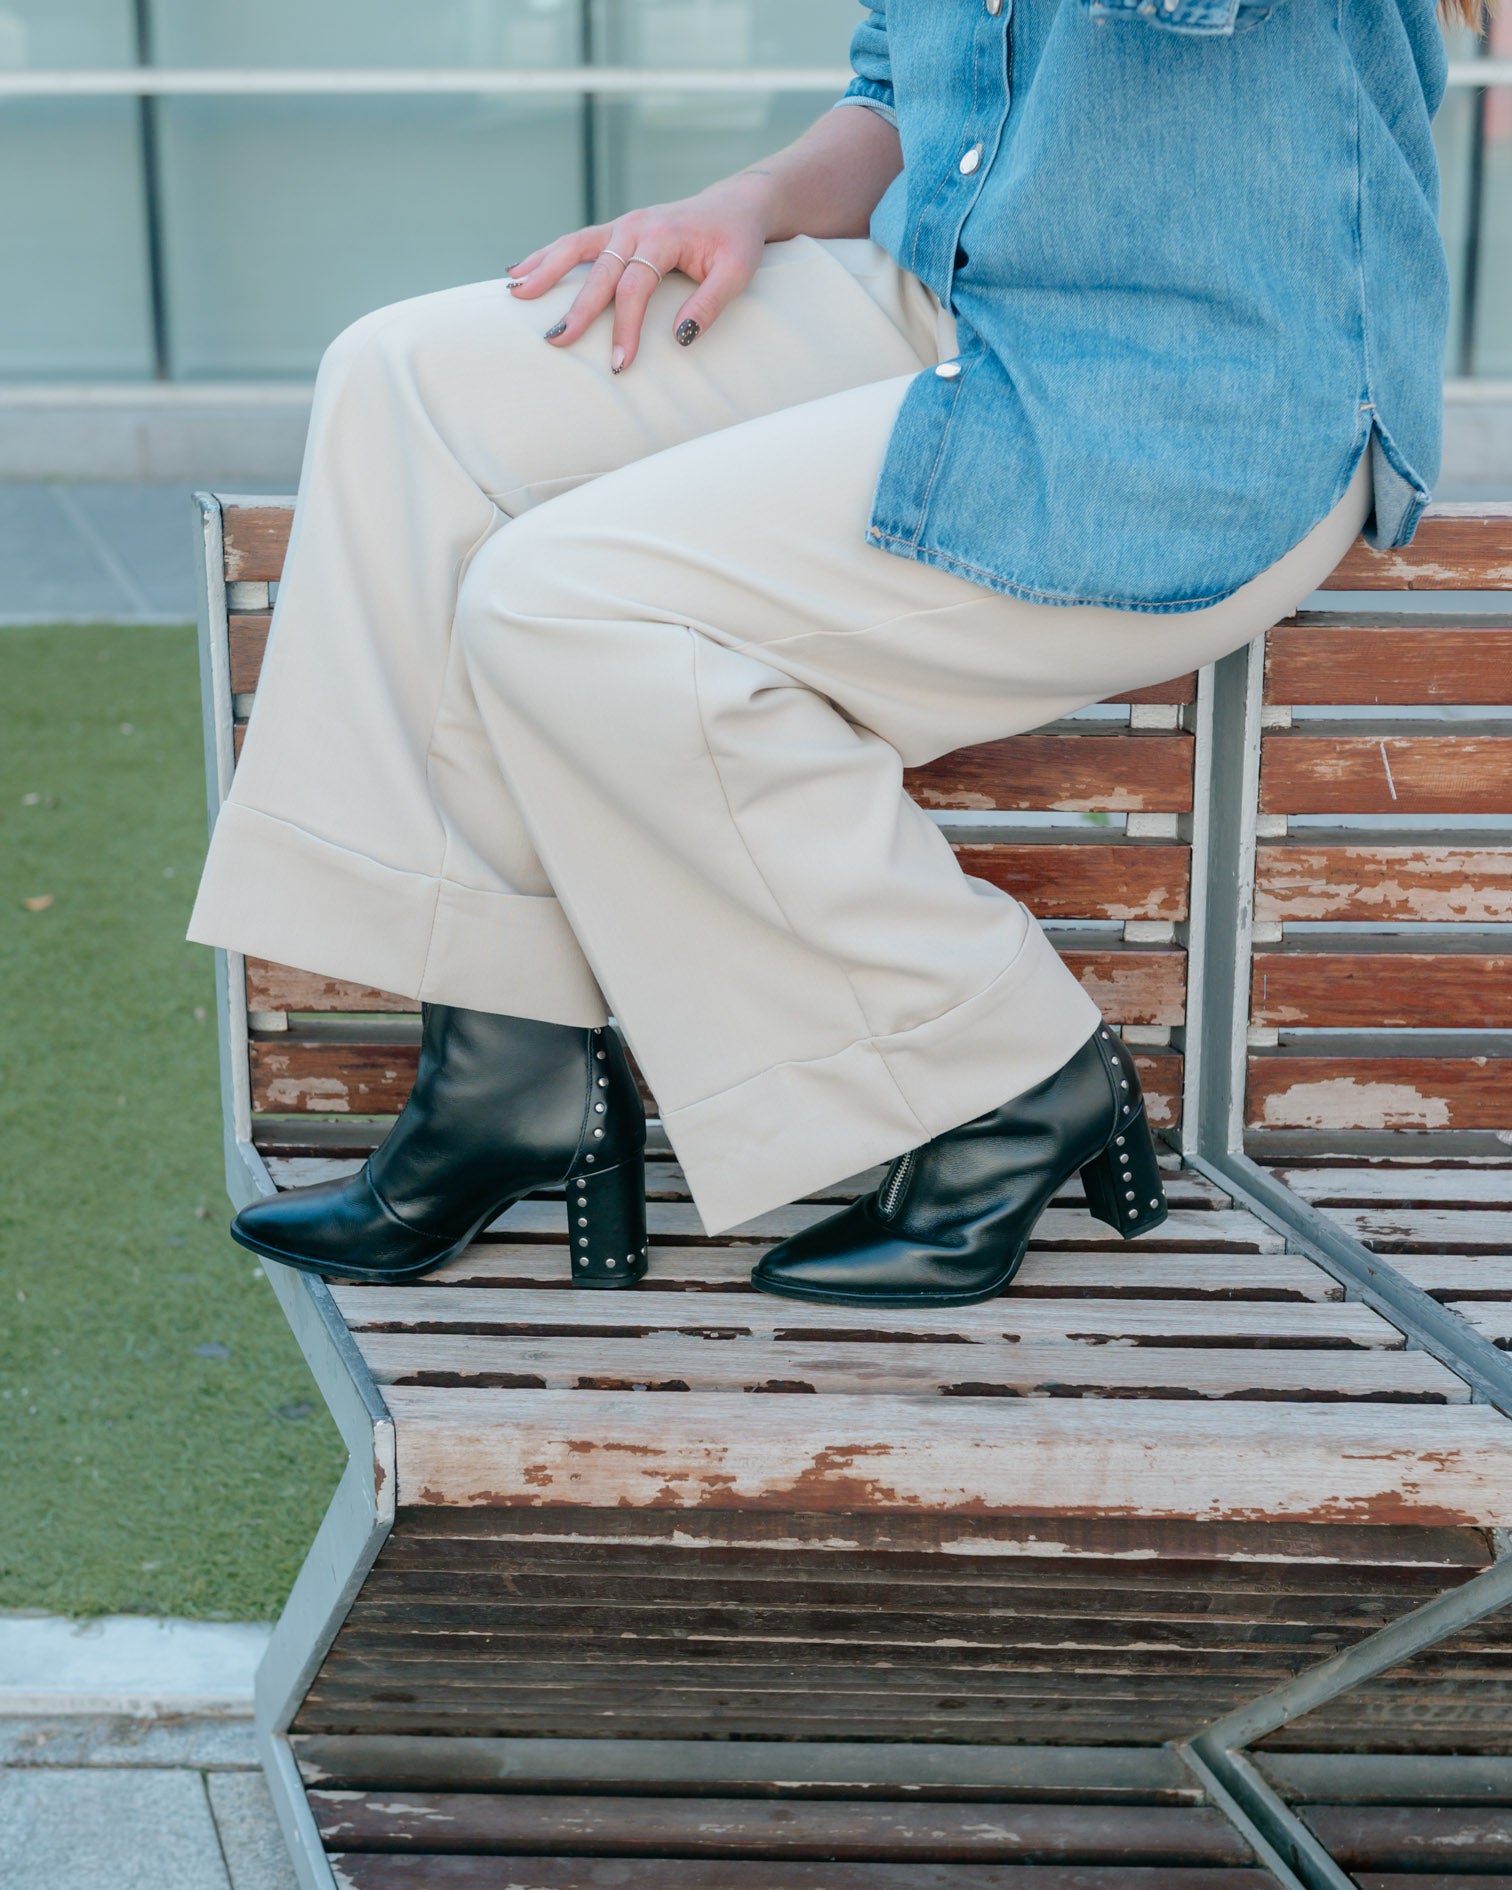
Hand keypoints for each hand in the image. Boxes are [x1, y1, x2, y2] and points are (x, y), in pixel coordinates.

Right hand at [505, 171, 775, 373]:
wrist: (736, 204)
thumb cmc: (736, 242)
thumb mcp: (737, 272)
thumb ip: (711, 303)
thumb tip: (680, 338)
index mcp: (663, 236)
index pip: (636, 287)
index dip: (625, 326)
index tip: (619, 364)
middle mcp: (636, 227)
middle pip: (599, 271)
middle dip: (576, 308)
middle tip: (555, 339)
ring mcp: (622, 225)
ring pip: (575, 247)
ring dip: (544, 270)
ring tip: (515, 295)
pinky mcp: (615, 230)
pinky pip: (575, 242)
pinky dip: (546, 255)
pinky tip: (519, 272)